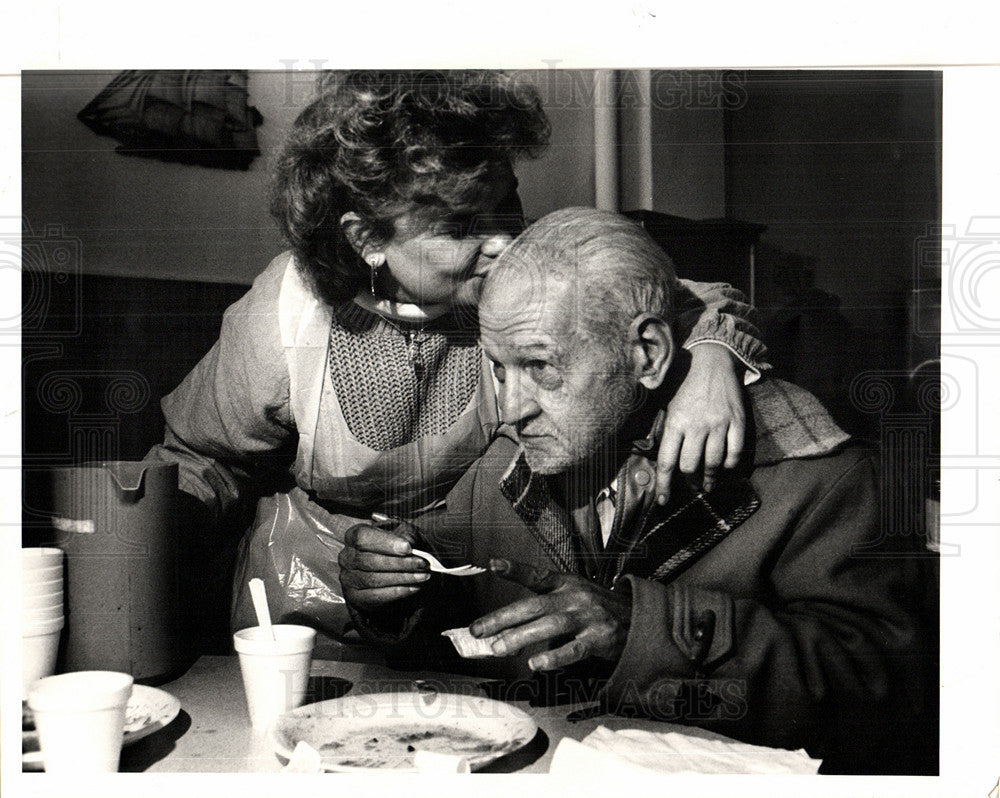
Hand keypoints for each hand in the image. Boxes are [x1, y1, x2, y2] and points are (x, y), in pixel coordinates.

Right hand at [338, 521, 430, 611]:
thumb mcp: (401, 534)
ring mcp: (348, 579)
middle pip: (370, 561)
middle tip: (422, 564)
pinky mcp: (355, 597)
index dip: (385, 542)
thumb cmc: (393, 548)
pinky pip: (376, 596)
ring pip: (374, 579)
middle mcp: (346, 557)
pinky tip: (414, 587)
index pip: (362, 537)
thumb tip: (410, 543)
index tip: (408, 548)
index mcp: (353, 536)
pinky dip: (398, 592)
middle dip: (400, 563)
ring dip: (402, 578)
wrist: (385, 571)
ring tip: (423, 576)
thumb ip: (405, 535)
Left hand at [469, 559, 631, 670]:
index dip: (515, 569)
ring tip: (499, 648)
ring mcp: (588, 617)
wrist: (640, 620)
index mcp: (567, 583)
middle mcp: (575, 596)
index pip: (537, 575)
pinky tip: (536, 664)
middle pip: (534, 605)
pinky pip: (574, 649)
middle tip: (479, 630)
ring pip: (550, 625)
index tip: (493, 564)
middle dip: (503, 618)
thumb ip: (544, 607)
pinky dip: (554, 657)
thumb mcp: (574, 596)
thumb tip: (504, 628)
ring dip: (522, 637)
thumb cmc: (597, 609)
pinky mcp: (600, 639)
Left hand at [655, 344, 745, 503]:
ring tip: (708, 485)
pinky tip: (726, 468)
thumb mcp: (667, 404)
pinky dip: (730, 465)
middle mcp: (696, 426)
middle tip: (690, 483)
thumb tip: (663, 461)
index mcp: (675, 422)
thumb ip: (667, 431)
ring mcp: (719, 424)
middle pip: (690, 466)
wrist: (711, 359)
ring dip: (710, 479)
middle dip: (689, 481)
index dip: (664, 486)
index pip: (666, 462)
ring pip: (714, 463)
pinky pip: (735, 452)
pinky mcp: (737, 421)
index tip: (663, 501)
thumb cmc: (685, 384)